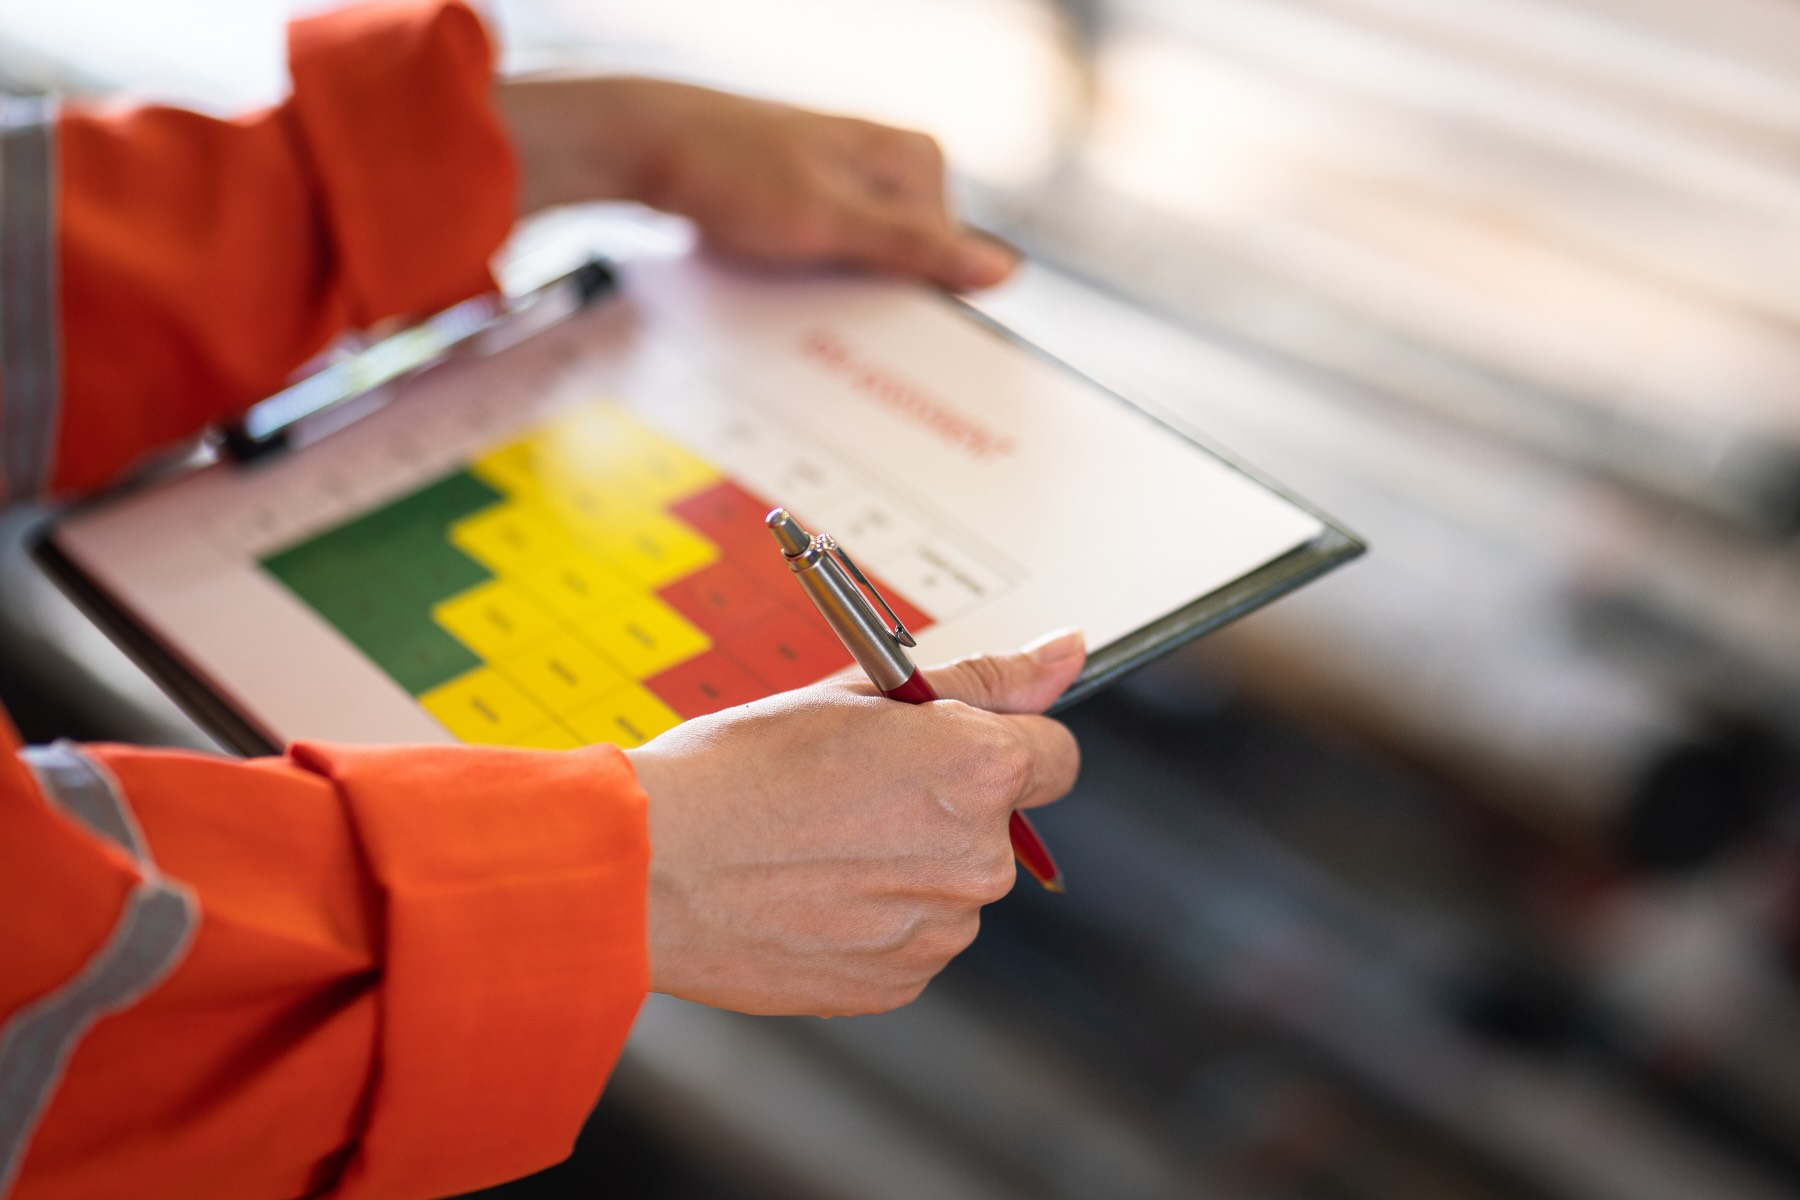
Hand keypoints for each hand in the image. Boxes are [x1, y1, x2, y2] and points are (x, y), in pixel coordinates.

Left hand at [495, 75, 1017, 290]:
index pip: (951, 262)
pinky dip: (815, 283)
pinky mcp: (820, 203)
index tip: (909, 361)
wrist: (646, 147)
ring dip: (841, 299)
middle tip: (838, 327)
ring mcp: (856, 185)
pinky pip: (835, 260)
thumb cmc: (732, 172)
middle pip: (911, 268)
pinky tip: (788, 291)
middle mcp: (895, 168)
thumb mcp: (831, 222)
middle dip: (879, 306)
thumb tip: (1001, 269)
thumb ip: (915, 248)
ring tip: (803, 303)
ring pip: (869, 269)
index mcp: (918, 161)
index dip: (925, 313)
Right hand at [626, 629, 1084, 1016]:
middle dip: (943, 805)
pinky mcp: (900, 983)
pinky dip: (874, 919)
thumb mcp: (862, 694)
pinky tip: (810, 893)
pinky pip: (911, 940)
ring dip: (906, 865)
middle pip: (996, 824)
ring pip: (950, 886)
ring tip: (816, 845)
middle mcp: (979, 857)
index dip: (1003, 741)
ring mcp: (941, 930)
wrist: (652, 866)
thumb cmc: (740, 767)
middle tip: (850, 791)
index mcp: (981, 769)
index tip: (952, 746)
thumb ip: (981, 680)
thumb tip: (1065, 653)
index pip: (1055, 755)